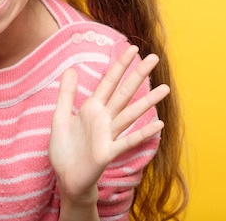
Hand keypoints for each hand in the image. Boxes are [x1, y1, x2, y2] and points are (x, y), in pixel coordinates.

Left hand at [48, 45, 168, 203]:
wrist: (64, 178)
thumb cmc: (64, 149)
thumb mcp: (60, 117)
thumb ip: (66, 94)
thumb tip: (71, 68)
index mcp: (92, 108)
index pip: (109, 82)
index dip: (120, 65)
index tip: (132, 48)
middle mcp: (104, 119)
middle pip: (124, 92)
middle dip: (138, 75)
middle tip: (155, 58)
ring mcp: (108, 135)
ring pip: (130, 114)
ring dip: (148, 101)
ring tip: (165, 87)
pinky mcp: (108, 152)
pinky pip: (127, 141)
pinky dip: (142, 134)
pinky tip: (159, 124)